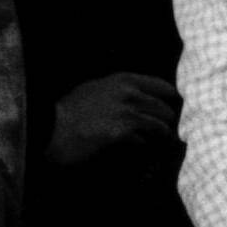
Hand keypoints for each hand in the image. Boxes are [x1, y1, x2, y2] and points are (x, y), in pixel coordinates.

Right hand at [47, 71, 182, 168]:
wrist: (52, 126)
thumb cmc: (70, 109)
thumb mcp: (95, 88)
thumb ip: (119, 90)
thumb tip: (138, 97)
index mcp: (124, 80)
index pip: (163, 87)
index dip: (171, 99)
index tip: (175, 107)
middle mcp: (129, 93)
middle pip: (165, 108)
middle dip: (169, 120)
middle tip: (171, 129)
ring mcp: (127, 112)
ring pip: (159, 125)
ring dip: (161, 135)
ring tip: (162, 140)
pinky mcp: (122, 132)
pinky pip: (143, 139)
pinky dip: (144, 144)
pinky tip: (140, 146)